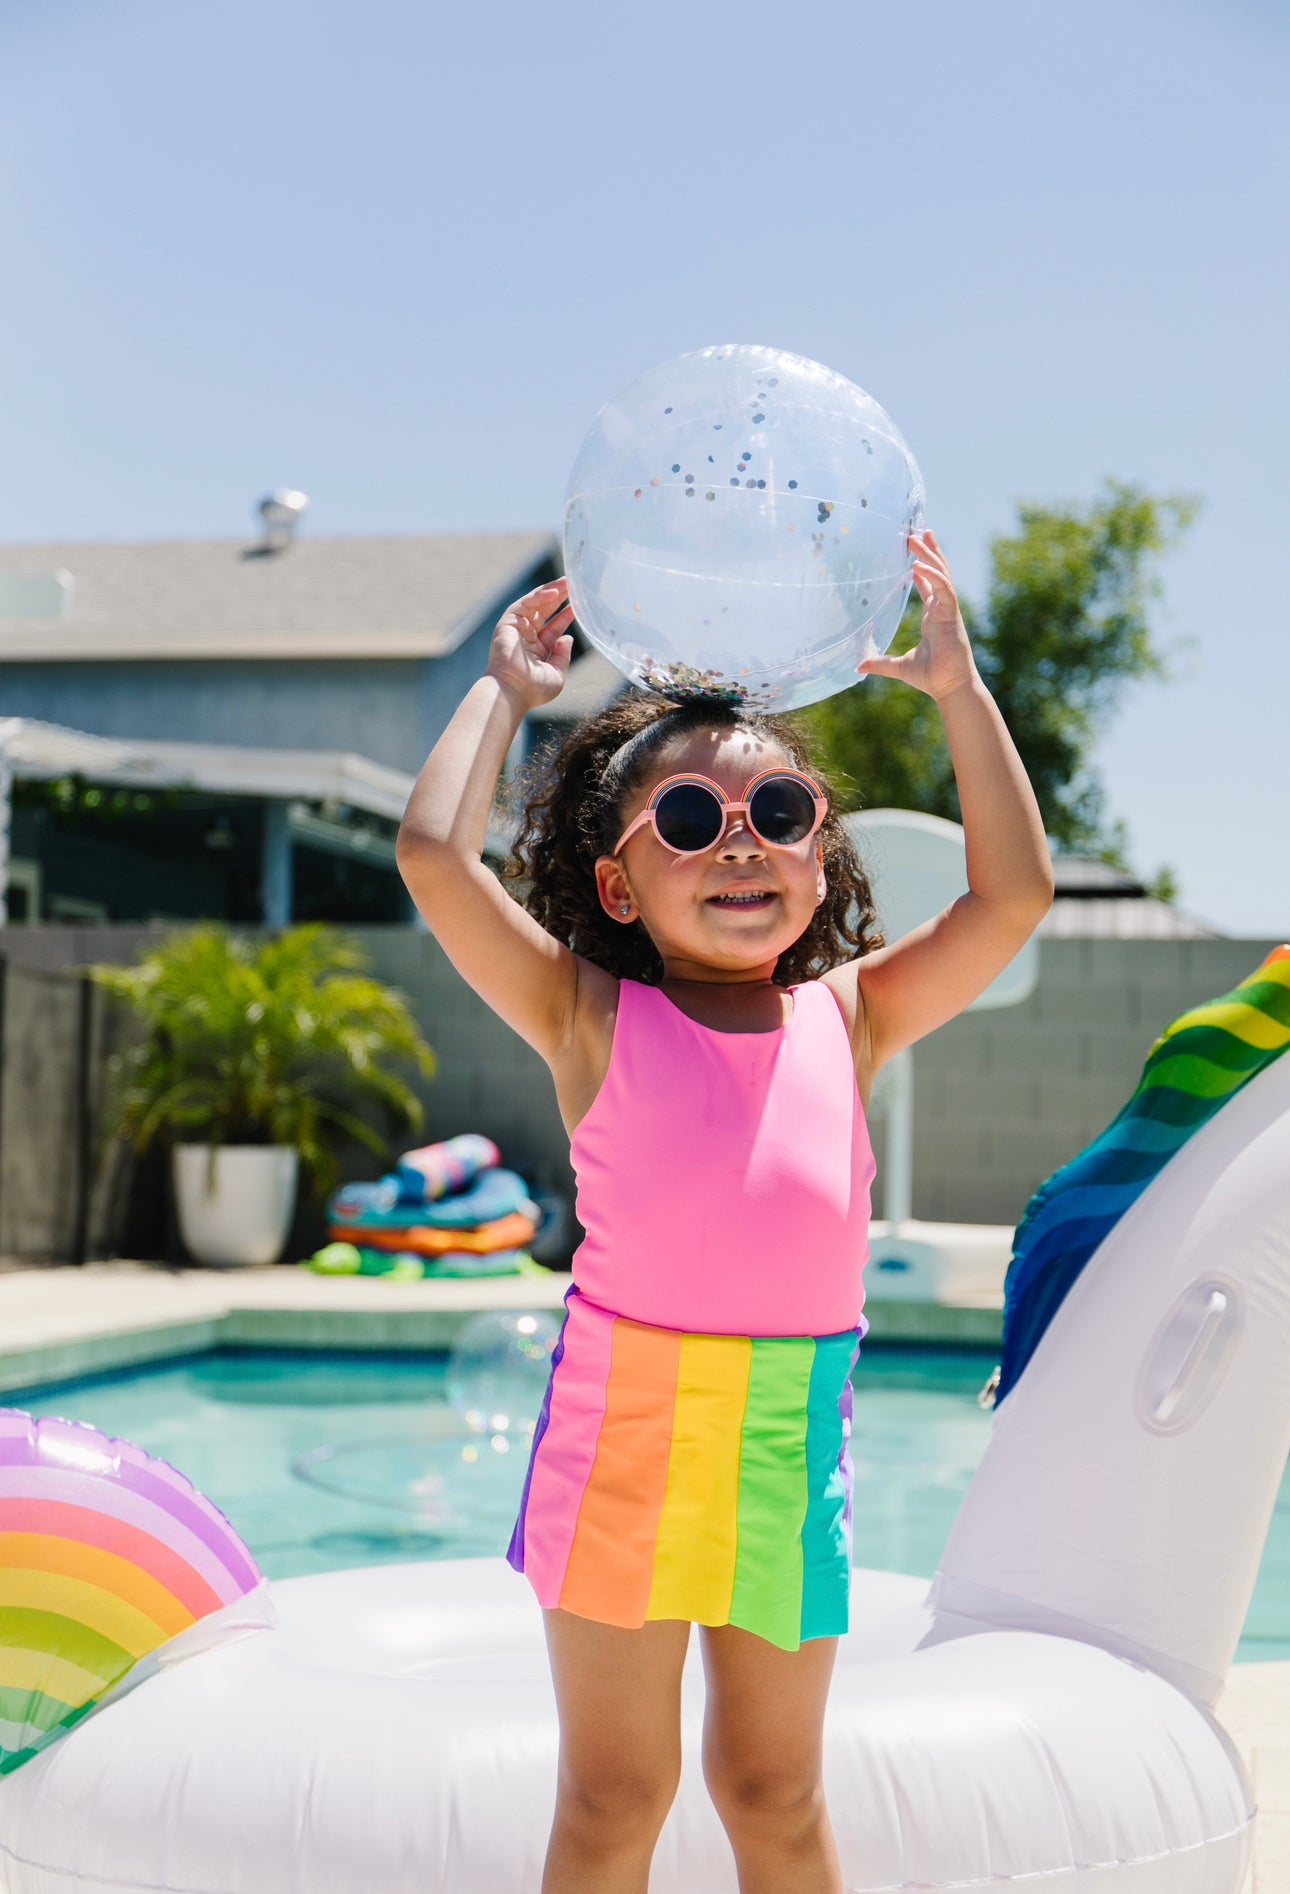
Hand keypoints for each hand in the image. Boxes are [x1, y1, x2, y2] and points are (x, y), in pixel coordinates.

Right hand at [487, 578, 574, 709]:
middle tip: (574, 584)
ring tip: (567, 582)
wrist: (513, 692)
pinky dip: (539, 596)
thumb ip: (563, 655)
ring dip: (551, 591)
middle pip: (544, 610)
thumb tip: (567, 637)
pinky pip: (524, 604)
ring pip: (535, 603)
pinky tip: (554, 592)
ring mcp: (516, 629)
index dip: (565, 614)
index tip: (579, 604)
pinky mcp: (507, 623)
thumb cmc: (533, 690)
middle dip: (559, 597)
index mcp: (537, 649)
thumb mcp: (556, 674)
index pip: (553, 627)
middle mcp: (526, 637)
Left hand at [856, 529, 978, 701]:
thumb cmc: (931, 677)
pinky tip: (920, 564)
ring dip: (931, 553)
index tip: (913, 551)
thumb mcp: (899, 666)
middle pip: (937, 571)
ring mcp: (949, 610)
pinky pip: (945, 588)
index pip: (929, 584)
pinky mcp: (952, 615)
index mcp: (933, 617)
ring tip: (919, 534)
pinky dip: (933, 575)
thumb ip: (880, 663)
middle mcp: (942, 609)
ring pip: (942, 573)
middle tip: (917, 530)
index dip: (923, 566)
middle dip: (929, 550)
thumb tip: (858, 666)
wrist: (950, 687)